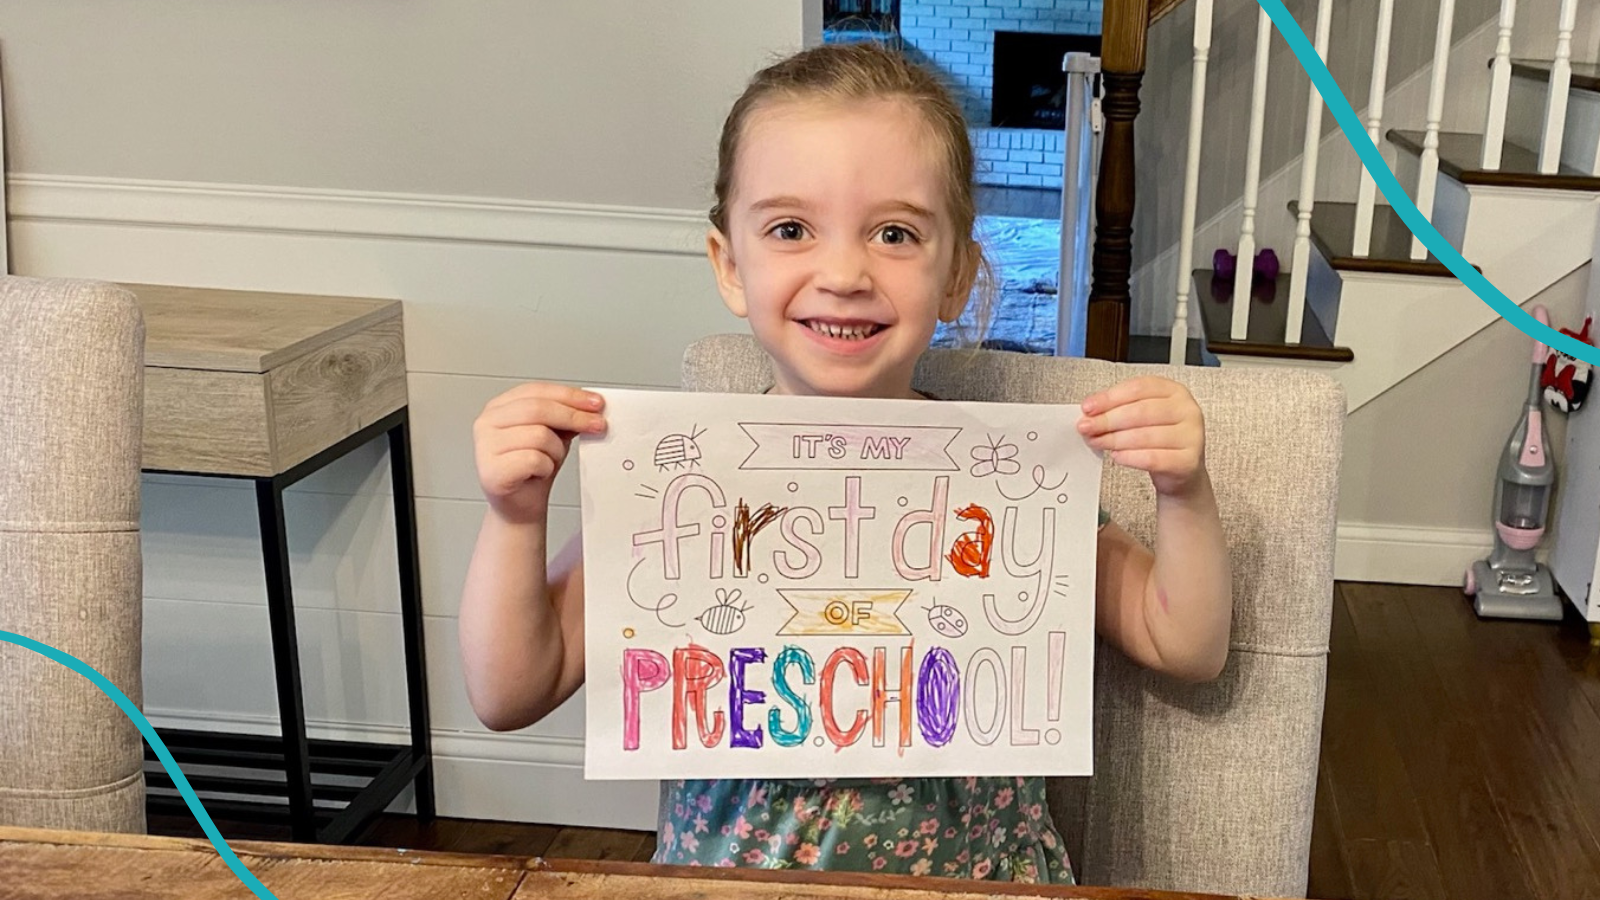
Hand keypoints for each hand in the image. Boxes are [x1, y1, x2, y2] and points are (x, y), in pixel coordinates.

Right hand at [473, 383, 606, 524]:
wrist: (520, 507)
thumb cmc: (532, 470)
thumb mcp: (553, 435)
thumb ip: (564, 417)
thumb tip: (589, 407)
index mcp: (498, 407)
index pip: (536, 390)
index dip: (569, 395)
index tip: (595, 403)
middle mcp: (487, 422)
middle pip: (538, 409)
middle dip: (573, 416)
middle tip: (597, 425)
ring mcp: (485, 446)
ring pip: (538, 435)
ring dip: (556, 451)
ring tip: (551, 461)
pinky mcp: (491, 470)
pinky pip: (533, 459)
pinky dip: (546, 467)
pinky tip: (540, 473)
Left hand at [1077, 376, 1206, 497]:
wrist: (1181, 470)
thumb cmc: (1158, 439)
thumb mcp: (1141, 418)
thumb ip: (1118, 410)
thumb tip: (1089, 412)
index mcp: (1174, 391)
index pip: (1139, 388)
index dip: (1110, 397)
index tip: (1088, 407)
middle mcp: (1187, 410)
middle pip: (1141, 411)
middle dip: (1108, 420)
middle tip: (1086, 427)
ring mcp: (1192, 435)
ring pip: (1146, 435)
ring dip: (1114, 440)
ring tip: (1096, 442)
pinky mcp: (1188, 461)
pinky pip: (1154, 458)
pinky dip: (1131, 457)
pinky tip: (1116, 456)